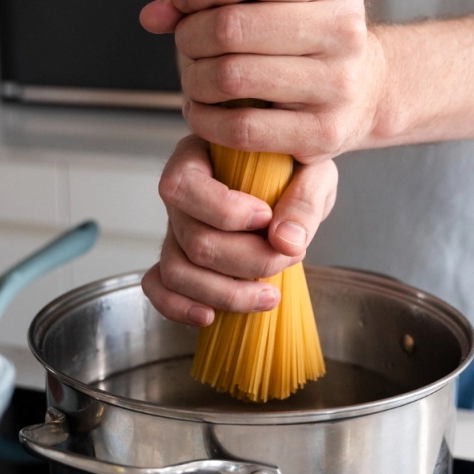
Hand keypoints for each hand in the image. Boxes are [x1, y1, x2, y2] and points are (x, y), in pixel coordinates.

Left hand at [140, 0, 387, 163]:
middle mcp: (345, 30)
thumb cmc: (305, 35)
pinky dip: (206, 120)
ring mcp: (337, 85)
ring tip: (196, 77)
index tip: (181, 0)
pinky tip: (203, 110)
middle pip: (232, 26)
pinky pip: (241, 129)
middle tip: (188, 44)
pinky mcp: (323, 133)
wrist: (367, 88)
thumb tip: (155, 14)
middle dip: (190, 36)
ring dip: (194, 79)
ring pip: (231, 77)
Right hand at [141, 135, 337, 325]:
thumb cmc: (297, 168)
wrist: (295, 184)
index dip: (225, 210)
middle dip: (245, 260)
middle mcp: (181, 195)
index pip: (185, 185)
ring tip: (269, 296)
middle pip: (192, 239)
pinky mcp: (179, 259)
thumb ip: (304, 200)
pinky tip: (210, 316)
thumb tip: (286, 241)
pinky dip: (179, 307)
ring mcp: (176, 229)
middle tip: (288, 257)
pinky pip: (160, 287)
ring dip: (225, 293)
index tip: (267, 216)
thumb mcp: (313, 170)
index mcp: (198, 156)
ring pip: (177, 270)